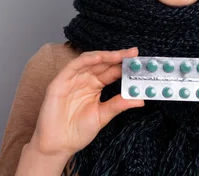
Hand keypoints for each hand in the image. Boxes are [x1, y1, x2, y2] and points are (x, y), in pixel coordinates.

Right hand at [29, 47, 144, 158]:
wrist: (58, 145)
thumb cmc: (78, 131)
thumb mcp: (103, 116)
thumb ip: (119, 105)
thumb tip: (140, 99)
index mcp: (95, 86)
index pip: (112, 71)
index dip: (124, 65)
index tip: (139, 63)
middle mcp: (85, 79)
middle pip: (103, 63)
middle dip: (119, 57)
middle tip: (134, 53)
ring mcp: (73, 79)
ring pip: (90, 61)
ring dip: (105, 56)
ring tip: (120, 54)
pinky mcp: (60, 81)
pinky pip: (74, 66)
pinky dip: (86, 60)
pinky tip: (99, 57)